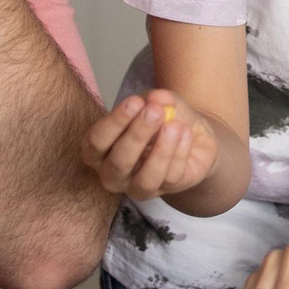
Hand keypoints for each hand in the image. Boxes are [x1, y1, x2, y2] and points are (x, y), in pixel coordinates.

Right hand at [85, 91, 220, 200]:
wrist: (191, 132)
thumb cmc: (162, 117)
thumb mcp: (158, 102)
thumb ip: (155, 99)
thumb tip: (156, 99)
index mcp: (100, 151)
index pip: (96, 142)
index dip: (115, 122)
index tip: (135, 102)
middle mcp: (114, 174)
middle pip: (118, 163)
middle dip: (137, 136)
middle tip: (155, 112)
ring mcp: (139, 187)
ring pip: (146, 179)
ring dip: (161, 150)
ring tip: (174, 126)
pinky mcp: (167, 190)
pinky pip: (172, 177)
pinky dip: (180, 153)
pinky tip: (185, 133)